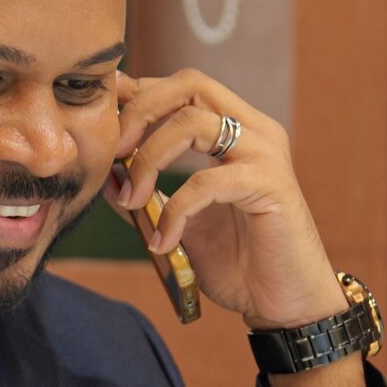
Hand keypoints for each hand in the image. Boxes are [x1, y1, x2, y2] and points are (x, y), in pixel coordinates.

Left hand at [106, 68, 342, 331]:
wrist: (284, 302)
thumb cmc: (238, 261)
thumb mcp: (179, 223)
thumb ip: (146, 194)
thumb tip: (107, 174)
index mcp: (236, 130)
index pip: (183, 87)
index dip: (139, 92)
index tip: (102, 116)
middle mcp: (254, 130)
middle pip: (189, 85)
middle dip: (140, 110)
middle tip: (112, 150)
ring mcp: (266, 154)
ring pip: (193, 124)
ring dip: (149, 160)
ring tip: (132, 202)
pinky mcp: (272, 186)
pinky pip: (207, 182)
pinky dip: (175, 210)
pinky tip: (163, 242)